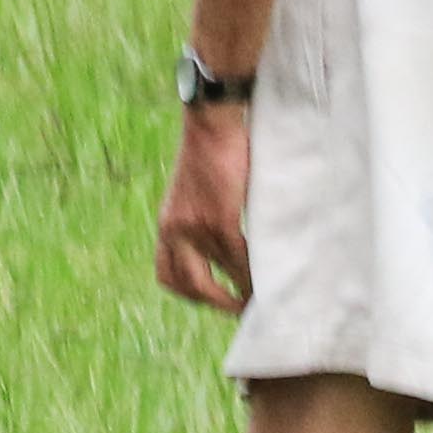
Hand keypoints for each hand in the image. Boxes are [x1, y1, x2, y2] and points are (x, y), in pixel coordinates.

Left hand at [154, 105, 251, 311]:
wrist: (211, 122)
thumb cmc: (212, 153)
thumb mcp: (196, 192)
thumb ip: (202, 219)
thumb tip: (225, 242)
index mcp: (167, 224)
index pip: (167, 273)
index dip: (189, 293)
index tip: (216, 299)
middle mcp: (173, 229)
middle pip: (184, 285)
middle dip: (213, 303)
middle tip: (239, 309)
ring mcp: (193, 226)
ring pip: (212, 279)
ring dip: (236, 296)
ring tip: (257, 302)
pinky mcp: (217, 218)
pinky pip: (235, 259)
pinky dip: (250, 276)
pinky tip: (266, 280)